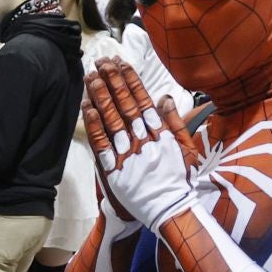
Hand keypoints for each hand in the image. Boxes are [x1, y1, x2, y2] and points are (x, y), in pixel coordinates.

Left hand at [92, 55, 207, 174]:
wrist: (168, 209)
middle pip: (124, 104)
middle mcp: (143, 139)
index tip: (121, 63)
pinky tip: (86, 106)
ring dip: (100, 96)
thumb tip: (164, 97)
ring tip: (91, 76)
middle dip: (112, 81)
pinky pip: (100, 141)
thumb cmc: (178, 180)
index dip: (130, 80)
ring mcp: (127, 152)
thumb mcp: (186, 149)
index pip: (142, 100)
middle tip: (101, 62)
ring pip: (111, 118)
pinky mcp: (113, 167)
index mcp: (160, 132)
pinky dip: (93, 123)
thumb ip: (174, 122)